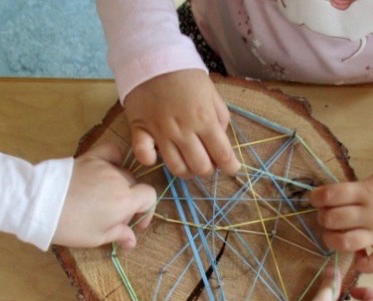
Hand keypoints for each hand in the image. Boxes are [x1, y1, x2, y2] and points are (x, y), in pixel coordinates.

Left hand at [52, 143, 155, 248]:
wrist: (39, 203)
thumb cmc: (71, 226)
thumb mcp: (96, 238)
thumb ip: (118, 235)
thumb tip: (133, 240)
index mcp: (125, 201)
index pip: (150, 197)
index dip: (146, 210)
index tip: (136, 223)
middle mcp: (119, 180)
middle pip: (134, 187)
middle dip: (129, 202)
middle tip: (113, 216)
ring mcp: (104, 166)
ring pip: (122, 173)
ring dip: (119, 186)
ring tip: (104, 197)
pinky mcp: (89, 158)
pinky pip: (110, 152)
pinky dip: (114, 158)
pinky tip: (109, 167)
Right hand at [124, 69, 239, 177]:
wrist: (151, 57)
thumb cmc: (185, 76)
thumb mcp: (211, 93)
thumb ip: (220, 118)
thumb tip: (222, 142)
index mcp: (205, 119)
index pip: (223, 154)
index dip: (230, 167)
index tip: (231, 169)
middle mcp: (184, 130)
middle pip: (200, 167)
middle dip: (208, 169)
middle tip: (207, 161)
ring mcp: (161, 133)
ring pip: (176, 168)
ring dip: (186, 171)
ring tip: (188, 163)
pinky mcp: (140, 131)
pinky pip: (144, 156)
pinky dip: (152, 160)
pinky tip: (157, 155)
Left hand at [309, 169, 372, 272]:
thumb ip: (352, 190)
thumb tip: (324, 199)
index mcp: (367, 192)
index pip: (332, 195)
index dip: (316, 197)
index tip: (314, 199)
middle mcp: (372, 213)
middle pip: (334, 219)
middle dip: (323, 218)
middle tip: (326, 217)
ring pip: (346, 242)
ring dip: (332, 240)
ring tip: (333, 236)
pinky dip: (361, 265)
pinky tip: (356, 258)